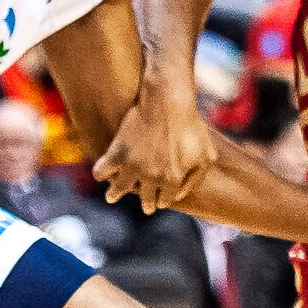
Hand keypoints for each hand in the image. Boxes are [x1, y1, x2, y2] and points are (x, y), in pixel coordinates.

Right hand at [94, 84, 221, 211]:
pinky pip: (101, 171)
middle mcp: (151, 178)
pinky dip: (100, 174)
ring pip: (118, 190)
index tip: (158, 200)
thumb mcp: (206, 156)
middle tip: (145, 206)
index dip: (162, 200)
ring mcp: (132, 167)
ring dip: (114, 195)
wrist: (169, 101)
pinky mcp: (117, 153)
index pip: (164, 201)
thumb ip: (195, 179)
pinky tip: (101, 174)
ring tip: (111, 197)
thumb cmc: (191, 126)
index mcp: (172, 181)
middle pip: (144, 199)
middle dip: (145, 204)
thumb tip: (177, 196)